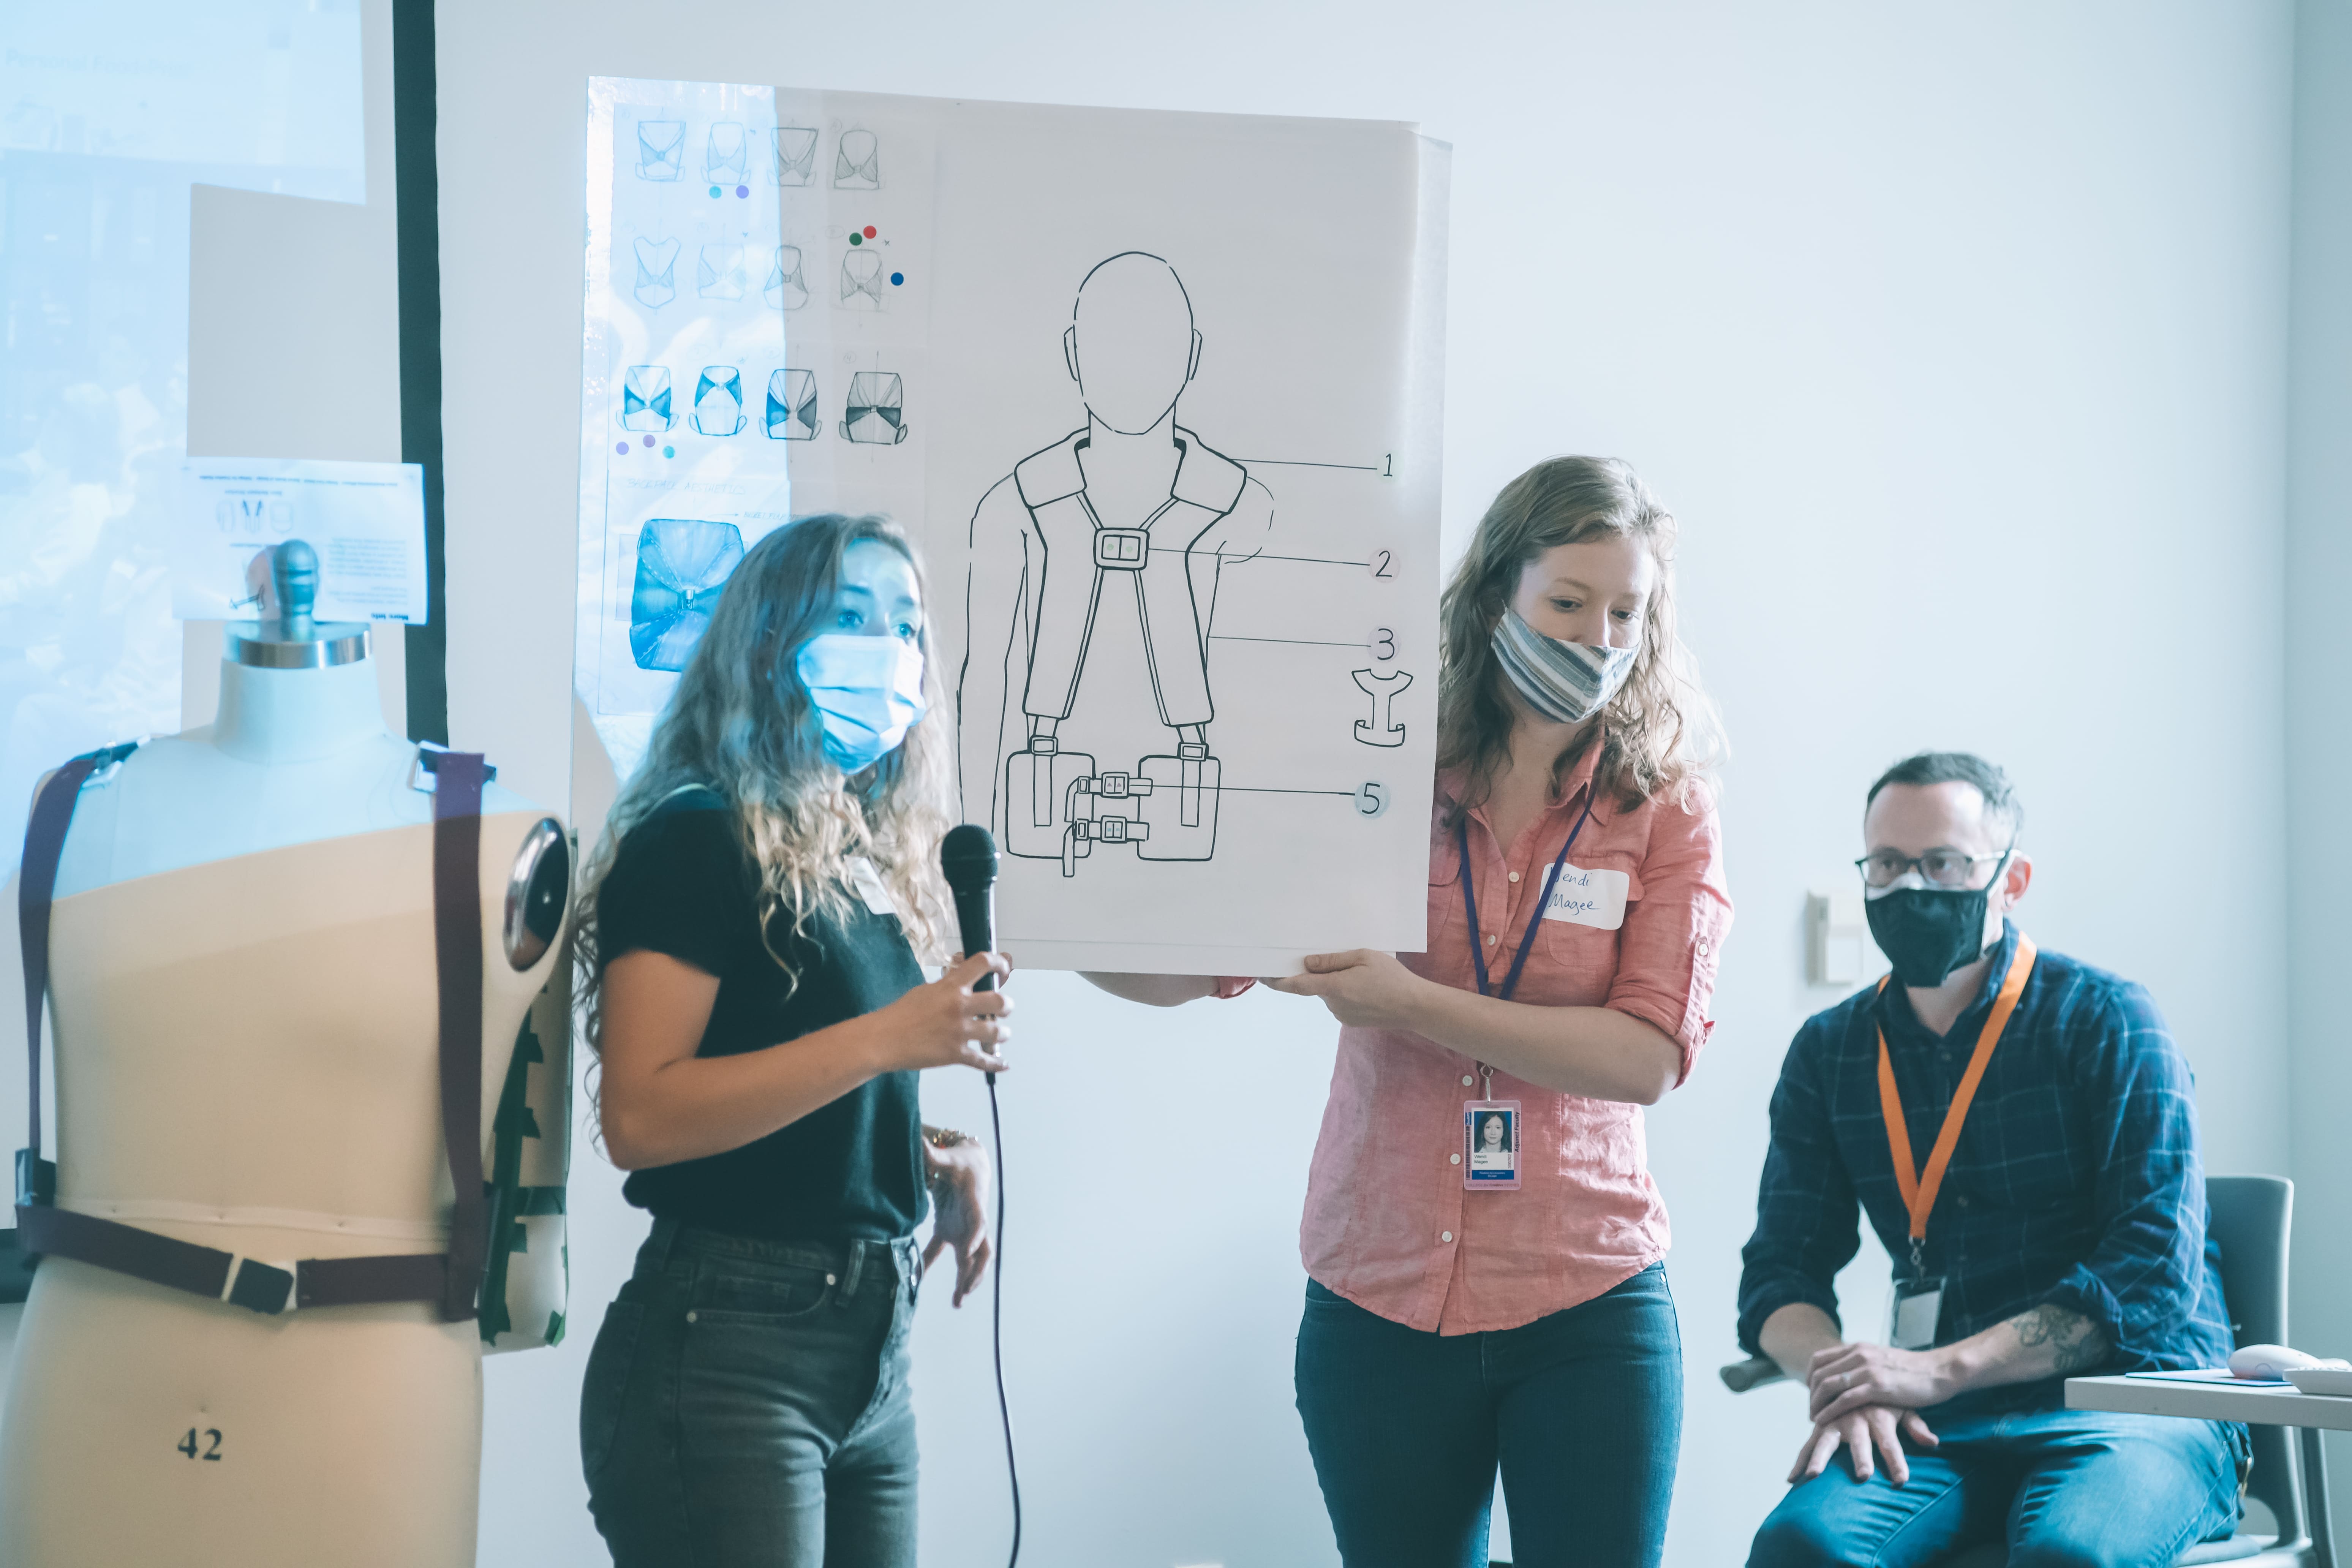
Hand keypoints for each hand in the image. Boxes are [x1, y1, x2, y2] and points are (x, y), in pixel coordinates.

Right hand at [876, 952, 1010, 1073]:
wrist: (883, 1040)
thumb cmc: (899, 1014)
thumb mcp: (926, 990)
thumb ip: (948, 985)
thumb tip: (963, 980)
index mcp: (951, 986)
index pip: (983, 963)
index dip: (999, 963)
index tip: (1003, 969)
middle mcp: (959, 1006)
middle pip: (1000, 1001)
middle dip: (1006, 1006)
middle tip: (1004, 1009)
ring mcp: (959, 1032)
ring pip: (997, 1032)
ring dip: (1003, 1033)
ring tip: (1001, 1034)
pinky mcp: (956, 1054)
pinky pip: (984, 1061)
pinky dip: (996, 1064)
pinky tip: (1003, 1063)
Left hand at [921, 1137, 992, 1306]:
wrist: (971, 1165)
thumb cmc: (960, 1161)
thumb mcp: (948, 1157)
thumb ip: (933, 1154)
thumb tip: (919, 1141)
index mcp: (974, 1203)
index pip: (978, 1223)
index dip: (974, 1237)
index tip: (966, 1252)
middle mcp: (973, 1222)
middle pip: (982, 1251)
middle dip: (975, 1272)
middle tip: (964, 1291)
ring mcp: (964, 1229)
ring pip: (970, 1260)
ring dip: (965, 1280)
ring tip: (957, 1303)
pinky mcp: (951, 1231)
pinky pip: (944, 1254)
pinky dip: (930, 1265)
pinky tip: (918, 1283)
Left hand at [1262, 950, 1426, 1029]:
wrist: (1414, 1007)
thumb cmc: (1392, 978)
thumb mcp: (1363, 957)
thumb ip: (1332, 961)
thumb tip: (1307, 964)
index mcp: (1334, 987)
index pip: (1296, 985)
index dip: (1277, 981)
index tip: (1261, 976)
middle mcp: (1333, 1005)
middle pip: (1316, 986)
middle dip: (1323, 974)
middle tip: (1347, 963)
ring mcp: (1341, 1015)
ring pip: (1329, 994)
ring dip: (1337, 983)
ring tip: (1364, 976)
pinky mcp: (1350, 1021)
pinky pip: (1339, 1002)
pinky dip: (1346, 993)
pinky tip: (1366, 988)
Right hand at [1788, 1404, 1938, 1484]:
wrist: (1858, 1368)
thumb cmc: (1886, 1395)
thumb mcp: (1904, 1407)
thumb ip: (1916, 1425)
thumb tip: (1933, 1442)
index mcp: (1878, 1414)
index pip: (1890, 1441)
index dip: (1896, 1460)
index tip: (1901, 1481)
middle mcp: (1855, 1416)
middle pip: (1858, 1439)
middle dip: (1860, 1457)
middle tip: (1863, 1475)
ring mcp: (1835, 1419)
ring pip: (1826, 1440)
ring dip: (1819, 1458)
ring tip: (1811, 1477)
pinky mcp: (1821, 1424)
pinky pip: (1809, 1443)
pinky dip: (1800, 1460)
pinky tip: (1792, 1479)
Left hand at [1806, 1341, 1957, 1425]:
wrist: (1940, 1371)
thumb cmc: (1913, 1371)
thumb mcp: (1882, 1360)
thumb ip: (1863, 1363)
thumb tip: (1848, 1374)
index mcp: (1858, 1348)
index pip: (1818, 1359)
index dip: (1809, 1378)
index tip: (1812, 1394)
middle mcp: (1858, 1355)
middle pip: (1819, 1373)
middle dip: (1811, 1394)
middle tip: (1812, 1411)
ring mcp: (1867, 1369)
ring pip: (1828, 1386)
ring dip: (1816, 1404)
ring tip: (1814, 1419)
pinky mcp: (1877, 1386)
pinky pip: (1844, 1399)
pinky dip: (1830, 1411)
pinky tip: (1823, 1421)